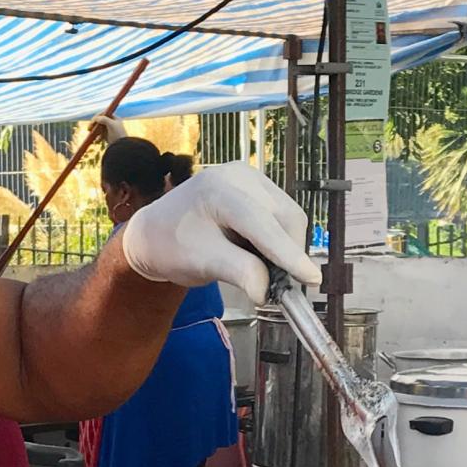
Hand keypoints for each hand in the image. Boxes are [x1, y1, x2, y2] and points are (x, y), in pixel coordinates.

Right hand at [88, 116, 129, 143]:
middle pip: (100, 121)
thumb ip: (103, 119)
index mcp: (115, 118)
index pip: (104, 114)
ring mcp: (110, 130)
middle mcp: (112, 123)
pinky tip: (96, 141)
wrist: (122, 148)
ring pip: (99, 128)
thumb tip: (95, 118)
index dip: (97, 116)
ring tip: (91, 135)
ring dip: (94, 131)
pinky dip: (97, 137)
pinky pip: (100, 135)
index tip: (92, 121)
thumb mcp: (111, 125)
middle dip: (94, 124)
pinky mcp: (108, 137)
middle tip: (89, 128)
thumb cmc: (118, 135)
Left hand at [120, 161, 318, 297]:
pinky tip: (260, 252)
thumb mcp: (202, 263)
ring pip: (288, 216)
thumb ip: (239, 272)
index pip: (263, 224)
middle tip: (279, 285)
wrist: (155, 233)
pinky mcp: (257, 186)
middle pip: (284, 217)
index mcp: (219, 190)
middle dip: (289, 253)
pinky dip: (279, 239)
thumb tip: (268, 290)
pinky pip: (282, 214)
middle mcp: (239, 176)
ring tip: (265, 268)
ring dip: (286, 247)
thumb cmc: (172, 247)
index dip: (289, 254)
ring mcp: (250, 177)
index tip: (311, 278)